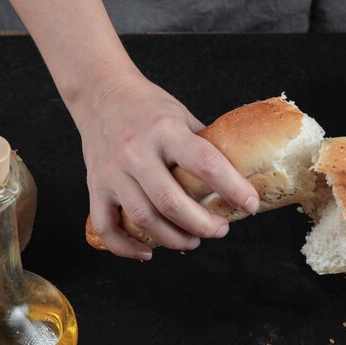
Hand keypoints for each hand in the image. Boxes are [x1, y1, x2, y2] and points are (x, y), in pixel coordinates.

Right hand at [70, 72, 258, 259]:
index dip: (233, 188)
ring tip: (193, 240)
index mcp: (166, 130)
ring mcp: (113, 171)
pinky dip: (125, 247)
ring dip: (173, 238)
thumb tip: (235, 175)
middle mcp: (137, 151)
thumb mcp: (182, 115)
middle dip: (203, 224)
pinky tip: (147, 252)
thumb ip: (203, 145)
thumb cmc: (147, 106)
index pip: (206, 164)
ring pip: (143, 218)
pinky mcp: (95, 185)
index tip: (250, 204)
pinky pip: (106, 226)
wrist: (100, 92)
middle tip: (220, 229)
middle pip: (172, 202)